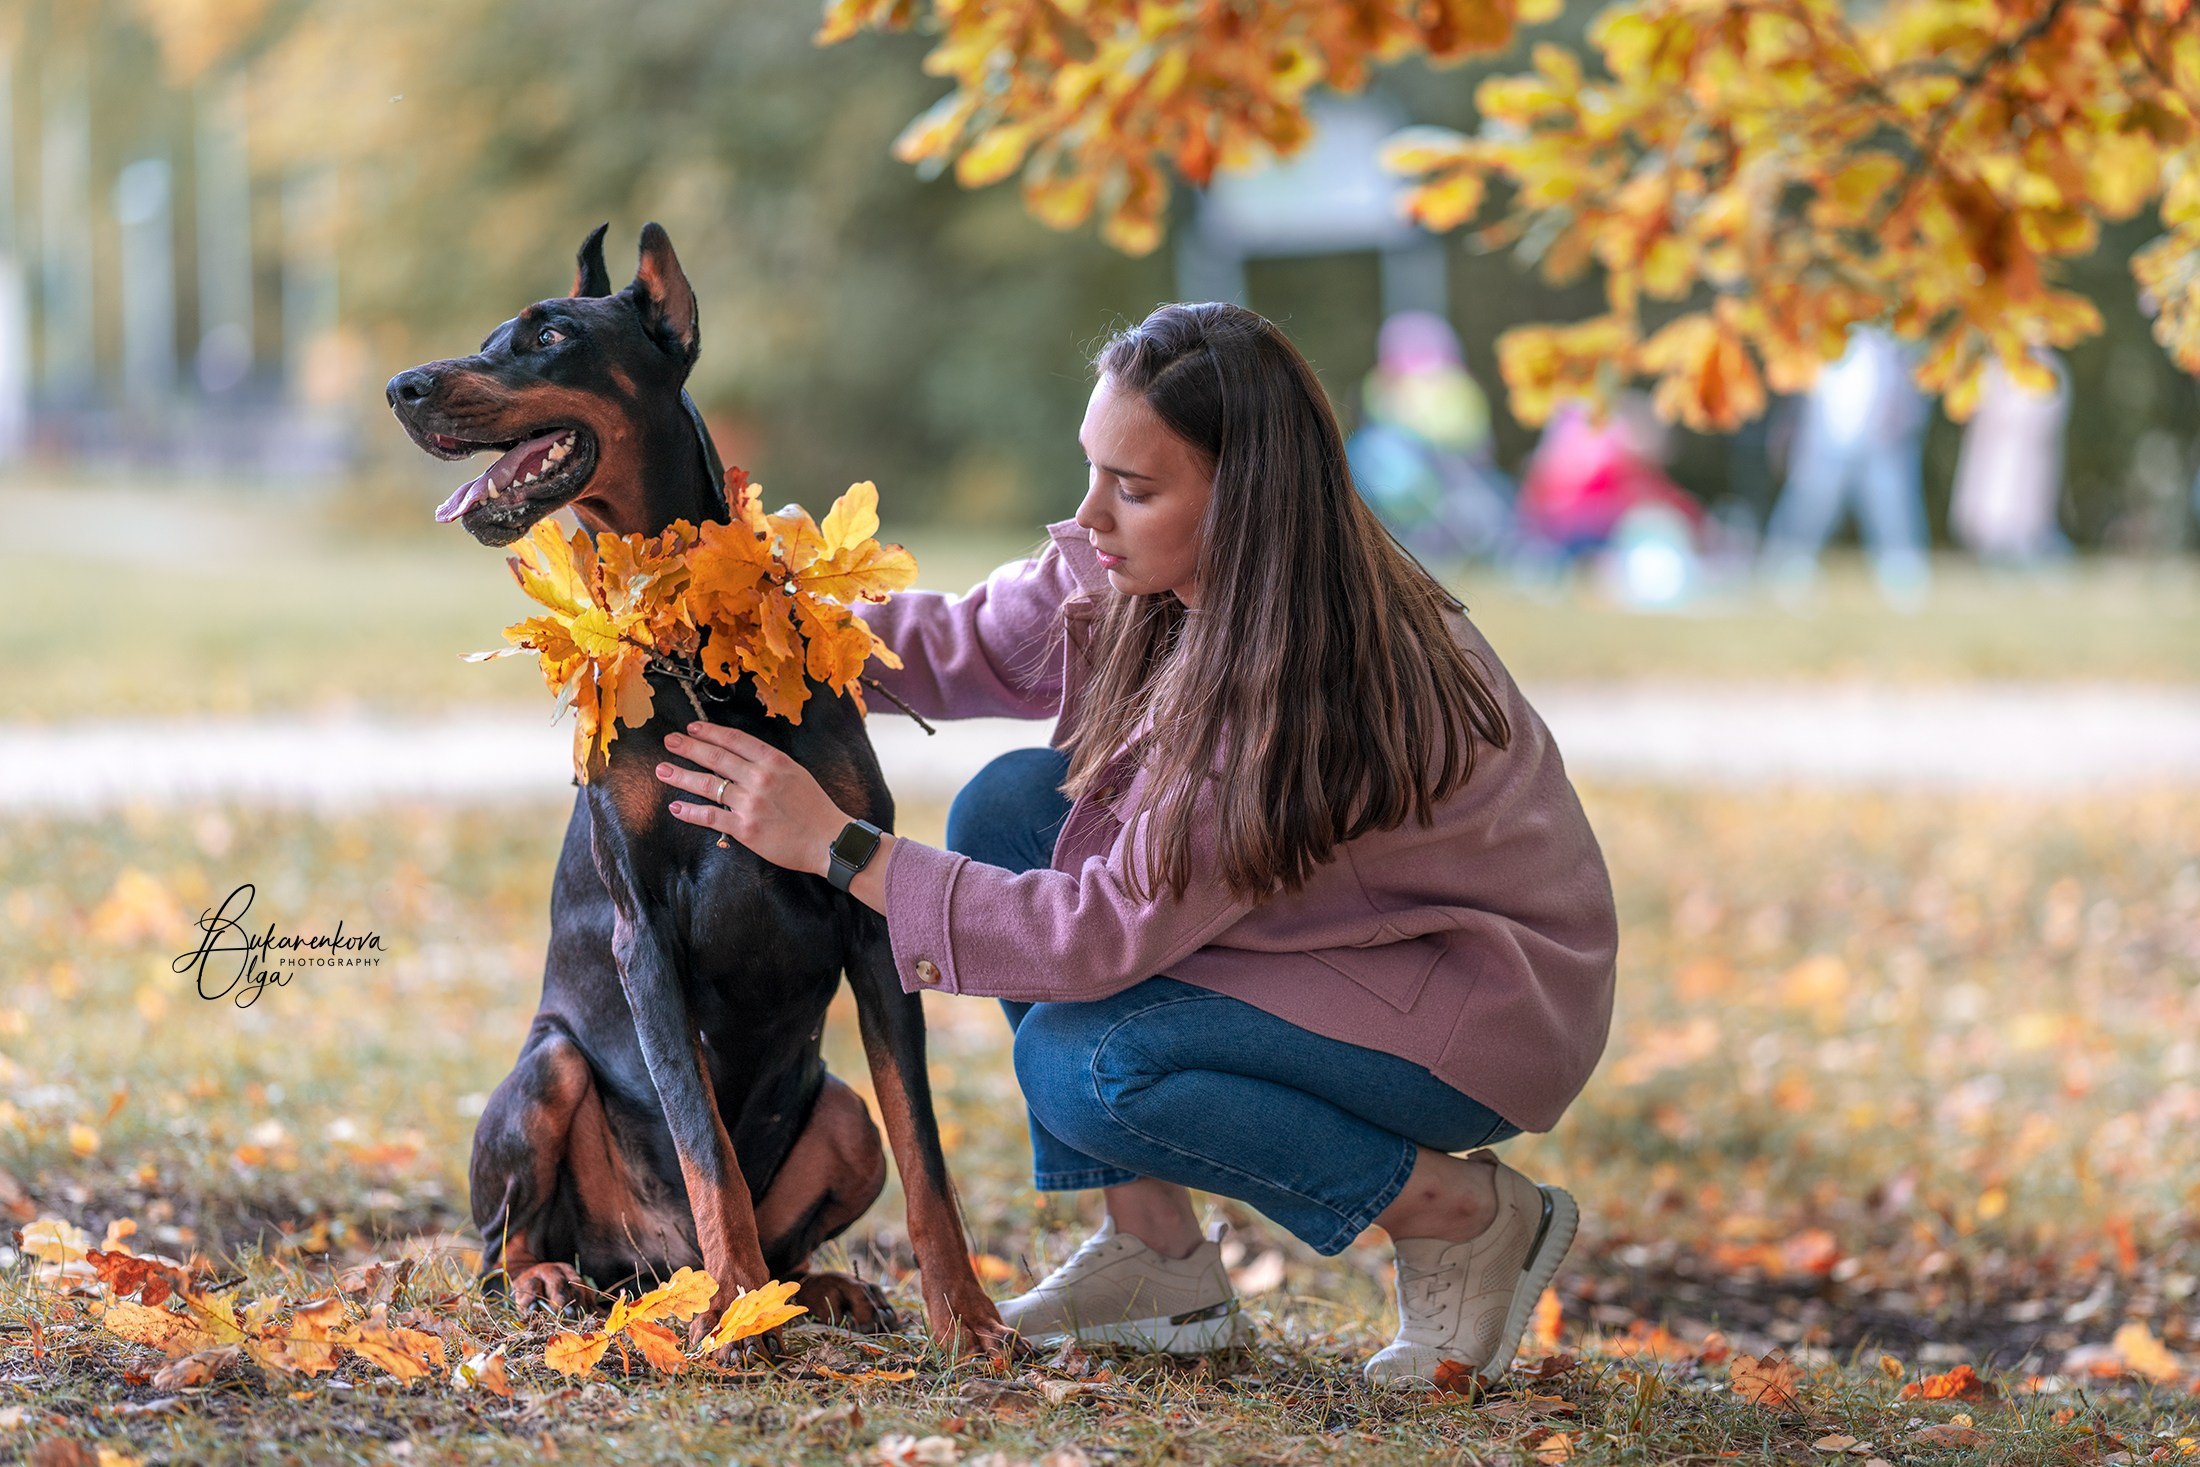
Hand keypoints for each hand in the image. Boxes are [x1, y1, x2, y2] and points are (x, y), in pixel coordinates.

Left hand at [657, 722, 846, 877]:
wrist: (829, 841)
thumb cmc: (815, 808)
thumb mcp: (797, 774)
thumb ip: (769, 764)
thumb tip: (740, 757)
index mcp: (775, 761)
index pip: (735, 740)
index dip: (711, 732)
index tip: (693, 727)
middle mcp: (760, 778)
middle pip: (716, 757)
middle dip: (689, 747)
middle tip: (670, 740)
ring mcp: (751, 803)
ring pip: (708, 784)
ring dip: (682, 775)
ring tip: (663, 769)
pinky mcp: (745, 829)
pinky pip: (711, 816)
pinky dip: (690, 811)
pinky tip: (676, 806)